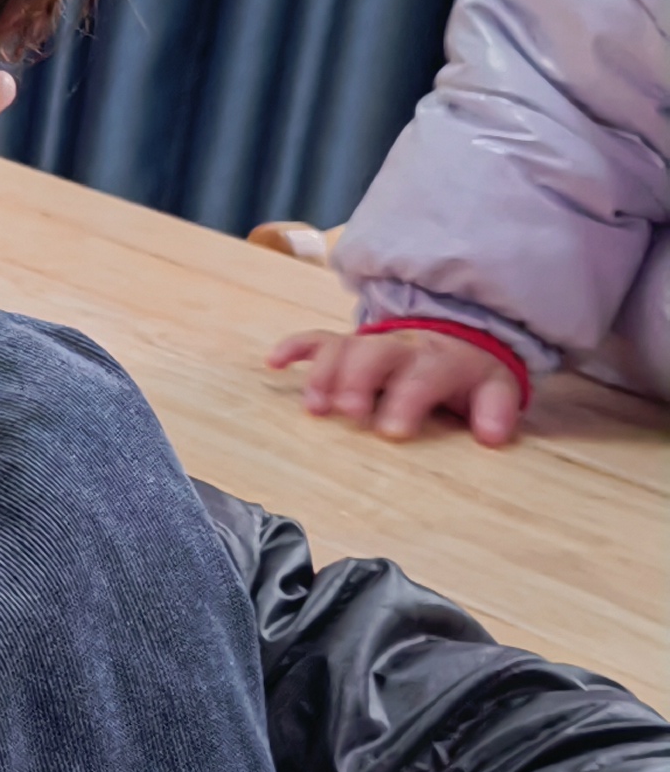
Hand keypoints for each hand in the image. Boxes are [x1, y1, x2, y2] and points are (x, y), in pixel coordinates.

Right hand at [268, 322, 526, 444]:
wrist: (453, 334)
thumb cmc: (466, 373)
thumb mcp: (494, 387)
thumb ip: (496, 410)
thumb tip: (494, 437)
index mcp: (436, 360)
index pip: (421, 377)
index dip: (406, 401)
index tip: (392, 431)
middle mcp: (398, 347)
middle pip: (372, 355)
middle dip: (356, 381)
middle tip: (347, 412)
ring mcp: (368, 344)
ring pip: (341, 349)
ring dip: (322, 374)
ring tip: (313, 406)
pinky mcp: (345, 344)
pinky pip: (317, 339)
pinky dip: (294, 348)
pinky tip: (274, 364)